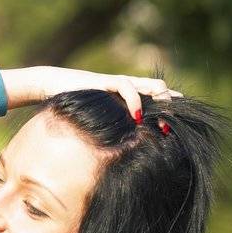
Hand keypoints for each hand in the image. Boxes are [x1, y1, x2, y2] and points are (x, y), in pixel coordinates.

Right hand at [4, 66, 182, 119]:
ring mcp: (118, 83)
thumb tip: (117, 150)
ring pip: (152, 85)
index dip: (170, 107)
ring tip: (163, 120)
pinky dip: (135, 101)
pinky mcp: (106, 81)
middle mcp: (127, 87)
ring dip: (161, 101)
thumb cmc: (70, 106)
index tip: (182, 122)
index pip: (155, 98)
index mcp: (126, 96)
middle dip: (170, 105)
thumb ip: (109, 129)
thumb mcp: (94, 120)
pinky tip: (136, 116)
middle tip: (172, 125)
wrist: (49, 86)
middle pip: (159, 89)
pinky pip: (127, 86)